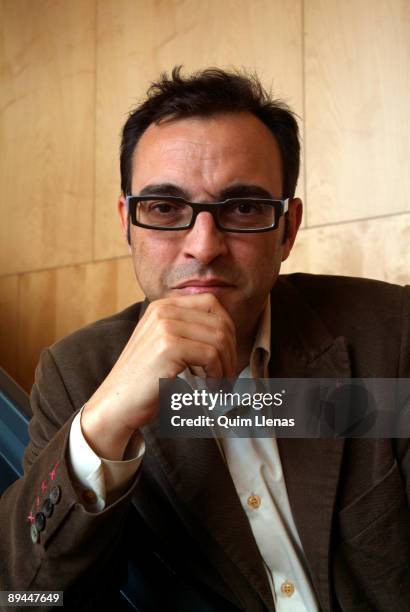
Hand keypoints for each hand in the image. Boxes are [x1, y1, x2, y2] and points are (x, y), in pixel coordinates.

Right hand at [81, 293, 235, 458]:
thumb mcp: (166, 345)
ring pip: (219, 339)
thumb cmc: (146, 380)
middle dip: (231, 352)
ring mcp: (164, 326)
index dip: (227, 329)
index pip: (212, 304)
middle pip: (219, 321)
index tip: (227, 356)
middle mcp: (163, 310)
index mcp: (163, 306)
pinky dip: (217, 374)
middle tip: (227, 376)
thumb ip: (188, 331)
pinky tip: (209, 388)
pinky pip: (210, 355)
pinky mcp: (168, 346)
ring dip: (226, 366)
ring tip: (218, 384)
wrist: (116, 403)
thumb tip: (228, 332)